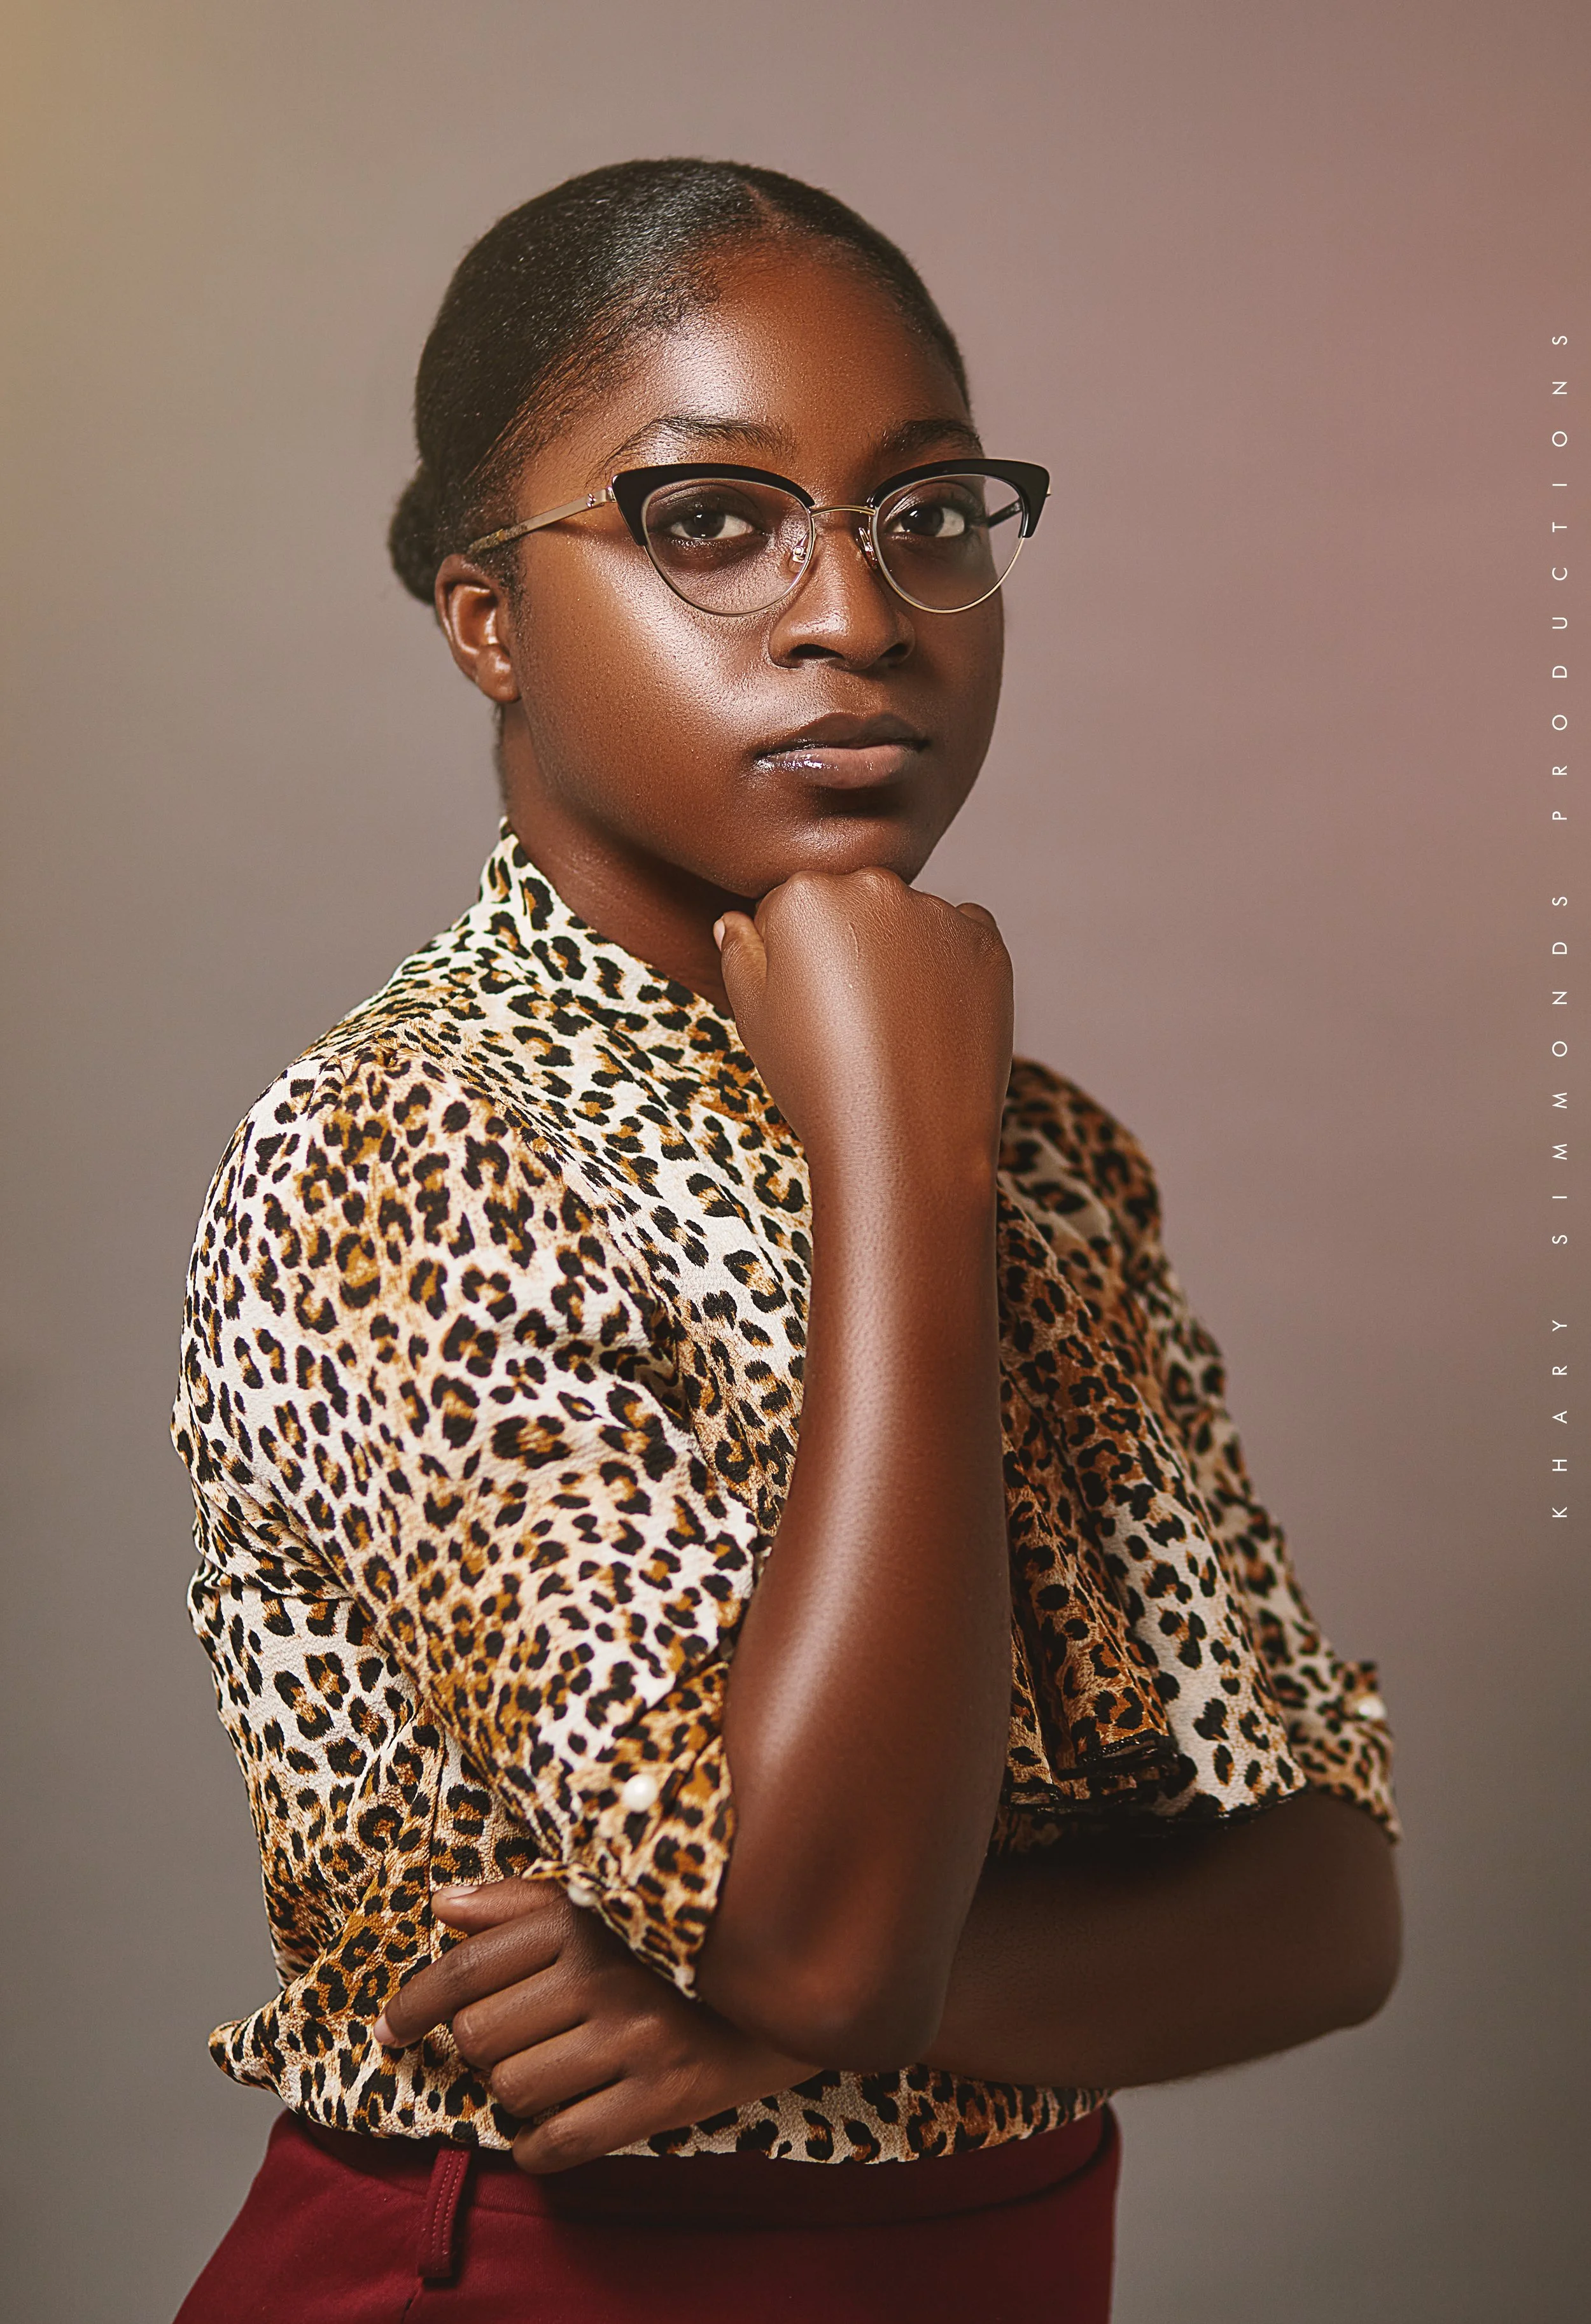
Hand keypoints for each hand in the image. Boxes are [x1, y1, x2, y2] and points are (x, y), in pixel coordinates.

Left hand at [376, 1879, 813, 2172]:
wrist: (793, 1972)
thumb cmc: (679, 1934)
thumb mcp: (603, 1898)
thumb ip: (519, 1901)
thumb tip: (441, 1905)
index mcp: (581, 1919)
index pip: (466, 1967)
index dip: (414, 2005)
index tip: (391, 2030)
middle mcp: (601, 1976)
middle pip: (481, 2038)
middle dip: (484, 2047)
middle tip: (517, 2039)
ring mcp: (633, 2039)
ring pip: (515, 2090)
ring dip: (519, 2091)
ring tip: (552, 2072)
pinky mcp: (663, 2096)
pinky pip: (561, 2143)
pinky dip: (541, 2146)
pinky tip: (557, 2126)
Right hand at [714, 868, 1011, 1181]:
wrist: (904, 1137)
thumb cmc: (819, 1080)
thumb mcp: (753, 1017)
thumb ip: (740, 953)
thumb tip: (734, 921)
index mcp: (805, 894)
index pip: (791, 906)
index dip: (793, 959)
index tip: (807, 1002)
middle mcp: (874, 886)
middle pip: (853, 903)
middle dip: (848, 944)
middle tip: (849, 1015)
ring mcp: (937, 913)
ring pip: (909, 920)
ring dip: (901, 953)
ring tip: (894, 1024)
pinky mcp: (987, 943)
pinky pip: (963, 938)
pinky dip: (951, 966)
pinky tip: (934, 1016)